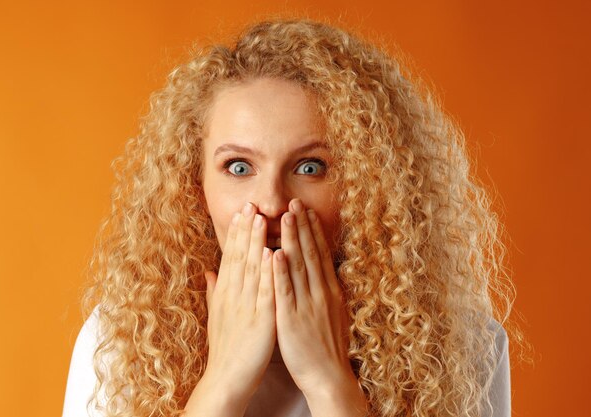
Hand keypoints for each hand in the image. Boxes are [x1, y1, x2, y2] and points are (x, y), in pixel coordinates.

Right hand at [195, 202, 275, 410]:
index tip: (242, 212)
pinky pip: (264, 293)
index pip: (230, 257)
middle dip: (245, 230)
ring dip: (255, 243)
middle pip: (239, 257)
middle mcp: (233, 296)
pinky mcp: (260, 321)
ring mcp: (246, 307)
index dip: (236, 233)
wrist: (227, 380)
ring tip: (260, 218)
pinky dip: (267, 273)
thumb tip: (209, 272)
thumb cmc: (225, 349)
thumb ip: (215, 293)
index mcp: (226, 294)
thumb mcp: (217, 317)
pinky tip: (271, 254)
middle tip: (250, 204)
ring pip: (251, 269)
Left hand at [273, 199, 361, 398]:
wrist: (329, 376)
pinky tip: (275, 253)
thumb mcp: (331, 313)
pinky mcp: (293, 319)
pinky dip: (281, 272)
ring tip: (287, 216)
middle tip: (296, 202)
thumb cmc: (326, 346)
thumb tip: (323, 273)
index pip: (320, 255)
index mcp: (329, 291)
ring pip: (299, 266)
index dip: (314, 231)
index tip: (307, 211)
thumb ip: (324, 291)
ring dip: (293, 239)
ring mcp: (308, 305)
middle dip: (303, 226)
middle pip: (311, 254)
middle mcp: (321, 293)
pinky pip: (286, 292)